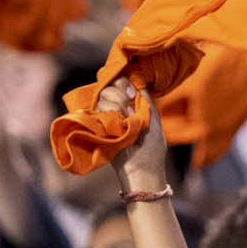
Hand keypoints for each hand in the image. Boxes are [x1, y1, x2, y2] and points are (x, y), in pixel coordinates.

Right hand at [97, 77, 170, 193]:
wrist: (143, 168)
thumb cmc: (151, 147)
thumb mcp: (152, 117)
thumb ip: (144, 98)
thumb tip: (134, 79)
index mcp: (130, 104)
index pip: (120, 83)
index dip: (123, 83)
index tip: (132, 94)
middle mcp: (116, 108)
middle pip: (108, 87)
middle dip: (119, 94)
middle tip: (130, 110)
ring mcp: (106, 118)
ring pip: (101, 97)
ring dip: (115, 105)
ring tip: (125, 122)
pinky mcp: (97, 128)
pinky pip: (94, 111)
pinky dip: (106, 114)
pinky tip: (116, 125)